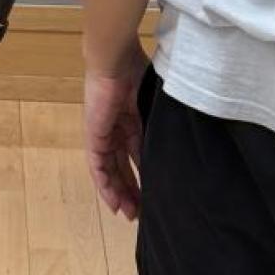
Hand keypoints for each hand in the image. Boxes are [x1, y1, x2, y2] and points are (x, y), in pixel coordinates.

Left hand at [82, 41, 148, 219]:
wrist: (116, 60)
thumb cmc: (137, 71)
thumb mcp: (153, 105)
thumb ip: (159, 124)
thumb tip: (181, 143)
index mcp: (131, 120)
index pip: (136, 154)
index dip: (144, 175)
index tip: (154, 196)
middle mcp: (116, 130)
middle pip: (122, 167)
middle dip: (132, 190)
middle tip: (143, 214)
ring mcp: (103, 133)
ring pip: (110, 171)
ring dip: (120, 193)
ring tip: (131, 214)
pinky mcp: (93, 136)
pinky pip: (98, 167)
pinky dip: (106, 186)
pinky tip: (115, 203)